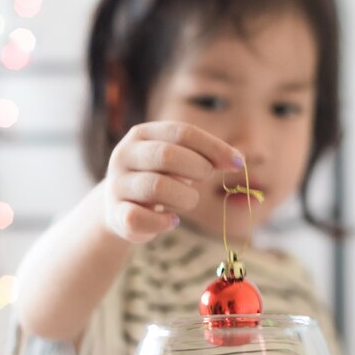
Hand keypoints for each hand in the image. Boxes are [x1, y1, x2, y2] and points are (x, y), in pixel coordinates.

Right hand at [103, 121, 243, 242]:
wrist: (117, 208)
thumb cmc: (157, 180)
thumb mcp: (177, 162)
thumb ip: (203, 157)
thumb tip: (238, 160)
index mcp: (142, 134)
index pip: (181, 132)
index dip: (213, 146)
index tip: (238, 163)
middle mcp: (124, 155)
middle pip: (166, 155)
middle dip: (197, 168)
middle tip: (207, 179)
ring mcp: (117, 185)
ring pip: (157, 187)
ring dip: (184, 197)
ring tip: (188, 201)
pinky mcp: (116, 214)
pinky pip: (141, 218)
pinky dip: (163, 222)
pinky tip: (172, 221)